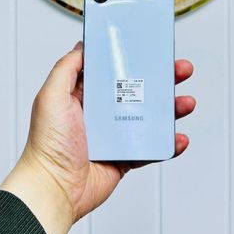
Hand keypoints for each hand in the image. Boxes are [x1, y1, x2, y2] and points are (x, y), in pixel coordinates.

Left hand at [0, 41, 194, 233]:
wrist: (54, 188)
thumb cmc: (47, 144)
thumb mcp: (51, 95)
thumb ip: (66, 67)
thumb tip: (83, 45)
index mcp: (84, 95)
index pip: (114, 70)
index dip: (133, 58)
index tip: (151, 47)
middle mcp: (101, 113)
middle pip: (139, 90)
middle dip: (162, 79)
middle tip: (180, 69)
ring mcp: (115, 136)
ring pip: (151, 118)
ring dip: (171, 109)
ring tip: (186, 102)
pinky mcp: (125, 158)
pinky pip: (152, 148)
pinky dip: (168, 143)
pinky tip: (179, 137)